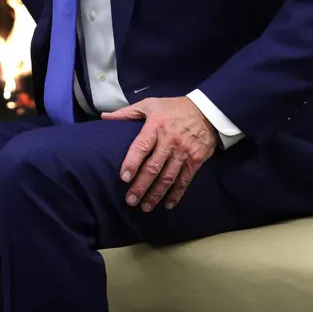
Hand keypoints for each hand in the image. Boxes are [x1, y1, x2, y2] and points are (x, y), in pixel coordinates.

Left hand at [101, 96, 217, 211]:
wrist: (208, 112)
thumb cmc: (174, 108)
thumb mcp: (150, 104)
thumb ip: (127, 113)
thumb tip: (104, 116)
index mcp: (156, 126)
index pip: (141, 147)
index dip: (132, 162)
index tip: (124, 178)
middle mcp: (170, 141)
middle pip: (153, 167)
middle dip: (141, 186)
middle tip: (130, 200)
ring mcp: (184, 153)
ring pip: (168, 178)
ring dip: (156, 194)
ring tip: (144, 207)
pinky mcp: (196, 161)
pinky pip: (184, 181)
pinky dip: (176, 194)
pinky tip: (167, 205)